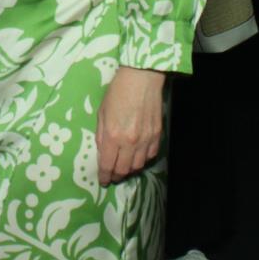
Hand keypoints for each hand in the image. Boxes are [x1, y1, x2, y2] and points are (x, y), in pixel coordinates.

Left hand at [96, 66, 163, 186]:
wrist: (141, 78)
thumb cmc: (117, 92)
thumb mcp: (102, 113)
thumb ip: (101, 135)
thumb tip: (103, 152)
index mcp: (113, 136)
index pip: (108, 165)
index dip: (104, 176)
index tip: (103, 181)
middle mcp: (130, 142)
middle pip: (124, 169)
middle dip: (116, 176)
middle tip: (112, 176)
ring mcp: (146, 139)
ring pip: (138, 165)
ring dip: (129, 169)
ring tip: (124, 167)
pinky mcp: (157, 134)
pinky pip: (151, 155)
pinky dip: (143, 159)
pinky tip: (138, 156)